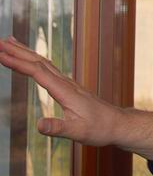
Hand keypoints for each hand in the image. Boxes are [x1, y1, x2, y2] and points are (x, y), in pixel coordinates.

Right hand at [0, 36, 152, 159]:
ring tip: (9, 42)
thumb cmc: (100, 129)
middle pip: (39, 62)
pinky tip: (30, 60)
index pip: (38, 72)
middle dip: (18, 51)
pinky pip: (49, 69)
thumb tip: (40, 125)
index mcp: (65, 91)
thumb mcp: (78, 132)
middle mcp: (66, 83)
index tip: (1, 55)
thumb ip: (58, 128)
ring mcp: (68, 84)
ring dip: (26, 52)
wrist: (118, 124)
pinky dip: (35, 60)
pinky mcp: (69, 87)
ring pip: (44, 63)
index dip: (19, 63)